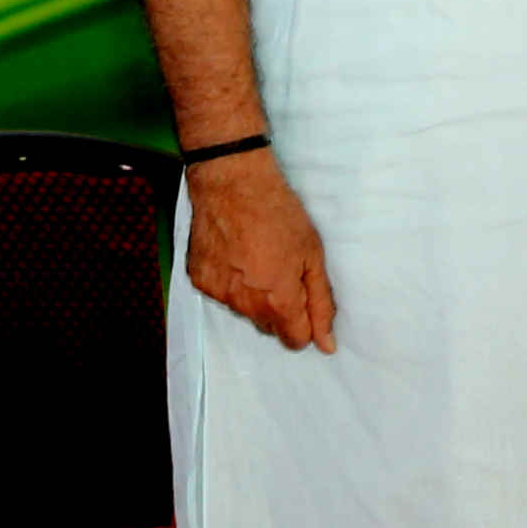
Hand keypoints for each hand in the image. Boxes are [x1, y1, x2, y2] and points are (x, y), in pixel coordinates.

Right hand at [184, 155, 334, 353]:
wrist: (232, 183)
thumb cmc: (278, 213)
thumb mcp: (313, 255)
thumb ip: (321, 304)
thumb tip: (326, 344)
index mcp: (278, 301)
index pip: (295, 340)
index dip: (305, 322)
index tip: (303, 298)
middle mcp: (245, 305)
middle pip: (269, 327)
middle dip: (279, 309)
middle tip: (282, 271)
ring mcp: (218, 293)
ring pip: (244, 312)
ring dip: (253, 296)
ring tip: (256, 258)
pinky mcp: (199, 280)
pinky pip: (222, 295)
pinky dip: (230, 282)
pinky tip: (235, 255)